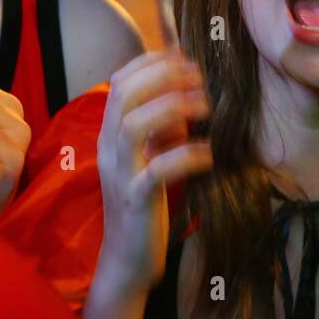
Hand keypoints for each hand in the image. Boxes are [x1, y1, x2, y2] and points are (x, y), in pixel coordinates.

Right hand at [95, 50, 211, 294]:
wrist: (127, 260)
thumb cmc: (144, 204)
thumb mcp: (149, 157)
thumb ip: (161, 129)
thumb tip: (186, 98)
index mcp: (111, 134)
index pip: (118, 83)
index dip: (150, 62)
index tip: (184, 58)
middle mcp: (110, 149)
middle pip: (123, 95)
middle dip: (163, 76)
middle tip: (199, 77)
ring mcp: (120, 174)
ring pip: (133, 126)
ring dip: (173, 108)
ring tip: (205, 107)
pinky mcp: (136, 201)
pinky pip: (156, 171)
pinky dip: (185, 156)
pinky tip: (208, 153)